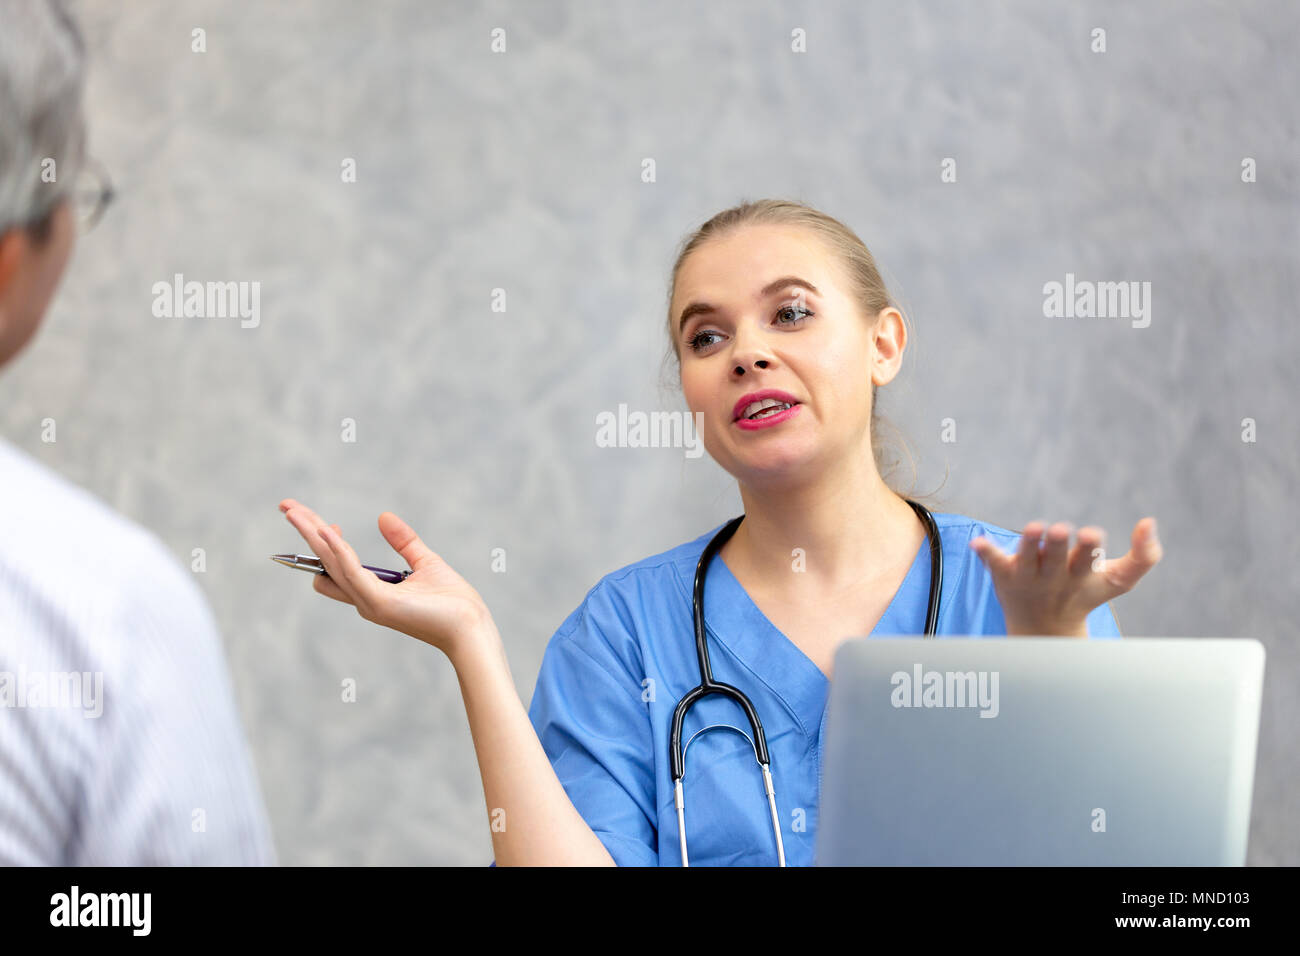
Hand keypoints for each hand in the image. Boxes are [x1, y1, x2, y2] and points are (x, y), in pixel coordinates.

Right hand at [279, 498, 494, 659]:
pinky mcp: (380, 603)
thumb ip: (404, 542)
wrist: (471, 627)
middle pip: (323, 562)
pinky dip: (337, 551)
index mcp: (372, 591)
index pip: (334, 566)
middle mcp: (364, 599)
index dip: (325, 542)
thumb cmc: (453, 603)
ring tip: (293, 510)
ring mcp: (369, 602)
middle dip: (305, 533)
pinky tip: (327, 531)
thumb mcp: (426, 563)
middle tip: (285, 505)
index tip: (324, 521)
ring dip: (312, 535)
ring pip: (330, 563)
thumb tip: (383, 517)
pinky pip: (351, 572)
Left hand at [970, 517, 1161, 636]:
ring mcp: (1027, 577)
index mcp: (1080, 576)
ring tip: (1034, 528)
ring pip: (1025, 560)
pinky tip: (977, 543)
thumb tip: (1149, 521)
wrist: (1044, 629)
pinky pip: (994, 562)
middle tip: (1058, 530)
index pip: (1087, 561)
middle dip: (1056, 544)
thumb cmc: (1086, 595)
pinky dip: (986, 553)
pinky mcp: (1004, 574)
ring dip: (1028, 544)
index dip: (1088, 548)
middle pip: (1054, 560)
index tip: (1091, 534)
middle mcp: (1053, 578)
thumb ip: (1145, 557)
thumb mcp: (1120, 581)